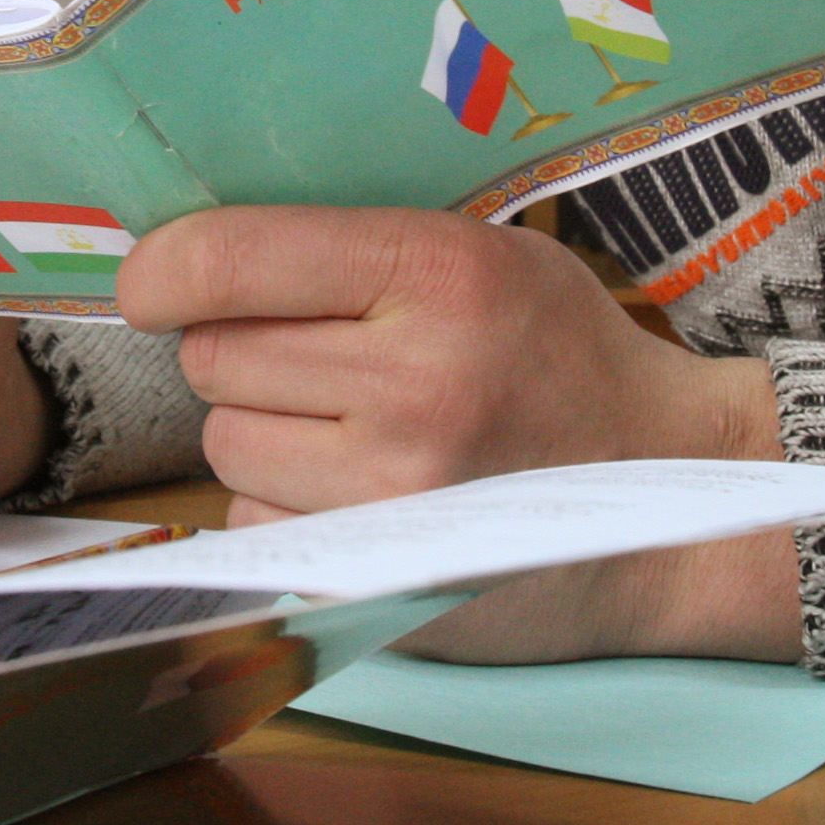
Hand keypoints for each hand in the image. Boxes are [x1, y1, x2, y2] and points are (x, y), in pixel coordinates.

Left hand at [116, 206, 796, 662]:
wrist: (675, 501)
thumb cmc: (563, 360)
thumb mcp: (490, 258)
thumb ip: (358, 250)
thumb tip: (193, 255)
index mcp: (438, 272)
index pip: (231, 258)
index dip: (163, 271)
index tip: (149, 287)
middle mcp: (414, 380)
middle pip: (212, 355)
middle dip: (243, 353)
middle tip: (326, 362)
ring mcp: (396, 491)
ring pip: (224, 442)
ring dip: (266, 434)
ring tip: (359, 431)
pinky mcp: (380, 573)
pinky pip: (253, 523)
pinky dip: (286, 509)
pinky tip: (365, 494)